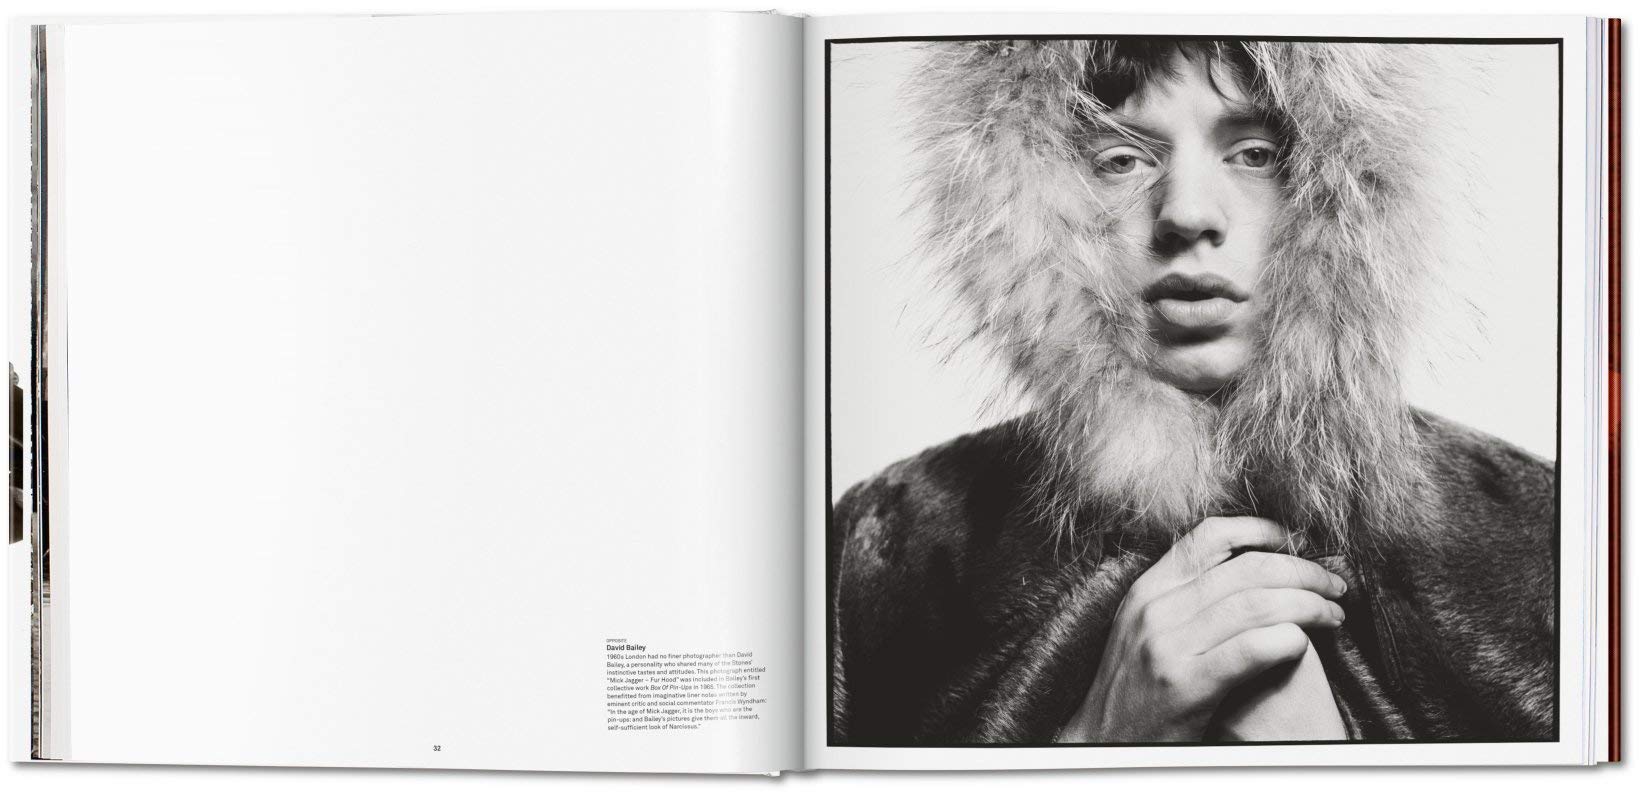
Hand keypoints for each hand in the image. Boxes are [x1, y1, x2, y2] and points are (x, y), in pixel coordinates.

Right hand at [1056, 517, 1346, 742]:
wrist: (1100, 742)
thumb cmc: (1135, 689)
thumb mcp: (1144, 628)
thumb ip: (1184, 598)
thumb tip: (1246, 570)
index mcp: (1147, 590)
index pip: (1210, 538)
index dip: (1261, 531)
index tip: (1295, 541)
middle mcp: (1156, 609)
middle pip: (1247, 569)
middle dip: (1304, 571)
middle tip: (1335, 586)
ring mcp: (1168, 645)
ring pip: (1257, 604)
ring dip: (1308, 605)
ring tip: (1334, 615)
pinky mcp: (1186, 684)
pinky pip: (1252, 648)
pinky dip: (1288, 640)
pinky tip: (1305, 645)